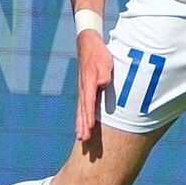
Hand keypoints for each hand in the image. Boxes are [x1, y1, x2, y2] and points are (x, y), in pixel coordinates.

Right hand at [75, 28, 113, 142]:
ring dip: (80, 124)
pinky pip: (82, 106)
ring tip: (81, 138)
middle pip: (82, 110)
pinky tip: (81, 125)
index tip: (89, 128)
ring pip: (80, 110)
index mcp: (88, 82)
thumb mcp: (104, 61)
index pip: (89, 102)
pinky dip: (81, 117)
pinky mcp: (83, 89)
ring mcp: (82, 89)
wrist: (87, 44)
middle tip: (83, 140)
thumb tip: (102, 84)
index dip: (89, 116)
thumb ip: (104, 74)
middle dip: (83, 125)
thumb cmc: (99, 53)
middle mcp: (83, 88)